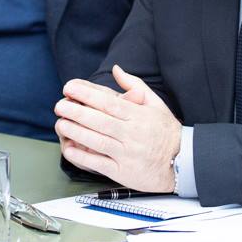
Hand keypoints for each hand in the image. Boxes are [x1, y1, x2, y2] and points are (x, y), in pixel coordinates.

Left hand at [54, 65, 180, 191]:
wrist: (183, 162)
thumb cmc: (166, 131)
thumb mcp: (155, 103)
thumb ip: (135, 85)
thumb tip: (116, 69)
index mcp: (137, 116)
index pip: (108, 103)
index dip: (86, 94)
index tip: (69, 88)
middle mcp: (131, 134)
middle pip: (99, 121)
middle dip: (76, 111)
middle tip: (59, 105)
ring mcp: (127, 154)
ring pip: (97, 141)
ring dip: (76, 132)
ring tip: (61, 123)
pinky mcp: (123, 172)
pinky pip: (99, 163)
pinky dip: (83, 156)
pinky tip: (69, 148)